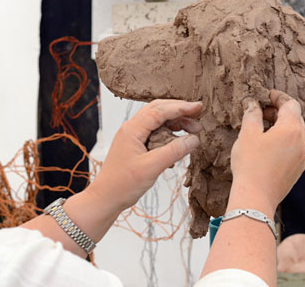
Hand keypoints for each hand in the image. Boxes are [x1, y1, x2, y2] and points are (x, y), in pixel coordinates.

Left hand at [88, 99, 202, 212]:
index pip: (160, 110)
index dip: (181, 107)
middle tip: (199, 114)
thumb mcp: (152, 167)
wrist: (105, 198)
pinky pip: (155, 131)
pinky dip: (169, 132)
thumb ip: (174, 151)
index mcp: (133, 129)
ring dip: (176, 122)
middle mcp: (132, 128)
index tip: (199, 107)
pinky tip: (180, 140)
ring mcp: (133, 136)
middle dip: (180, 111)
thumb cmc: (123, 184)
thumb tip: (194, 139)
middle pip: (159, 110)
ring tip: (194, 130)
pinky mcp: (136, 144)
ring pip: (157, 120)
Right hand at [228, 90, 304, 214]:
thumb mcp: (247, 134)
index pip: (290, 104)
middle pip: (295, 118)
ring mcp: (302, 157)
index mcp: (291, 129)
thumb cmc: (250, 164)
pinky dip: (284, 141)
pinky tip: (267, 147)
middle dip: (279, 111)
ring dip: (281, 127)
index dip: (278, 97)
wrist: (256, 198)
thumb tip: (254, 104)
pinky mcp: (298, 170)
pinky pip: (294, 148)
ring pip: (295, 134)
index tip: (266, 95)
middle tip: (261, 111)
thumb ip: (252, 115)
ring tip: (262, 129)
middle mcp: (302, 142)